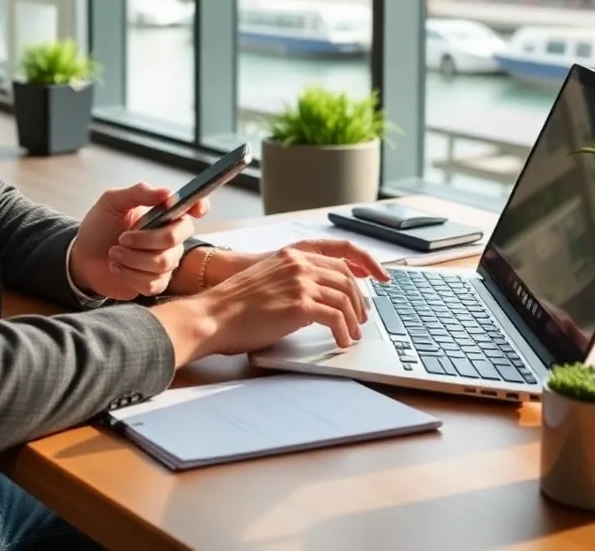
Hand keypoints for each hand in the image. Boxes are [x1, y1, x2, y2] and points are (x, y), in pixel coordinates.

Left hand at [69, 183, 209, 300]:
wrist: (82, 257)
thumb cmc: (99, 226)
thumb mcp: (113, 202)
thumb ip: (139, 193)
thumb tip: (168, 193)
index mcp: (165, 213)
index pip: (194, 207)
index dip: (200, 207)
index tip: (195, 210)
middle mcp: (171, 236)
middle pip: (176, 238)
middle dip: (145, 239)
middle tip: (122, 238)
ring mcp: (165, 261)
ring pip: (162, 262)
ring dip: (131, 258)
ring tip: (114, 253)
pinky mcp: (155, 283)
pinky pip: (153, 282)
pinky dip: (129, 275)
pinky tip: (117, 267)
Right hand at [152, 240, 389, 362]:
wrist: (214, 315)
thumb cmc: (235, 304)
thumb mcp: (269, 279)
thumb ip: (295, 280)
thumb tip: (320, 299)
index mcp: (293, 253)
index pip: (341, 253)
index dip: (366, 264)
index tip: (380, 275)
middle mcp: (299, 263)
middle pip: (347, 277)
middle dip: (360, 299)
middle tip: (362, 317)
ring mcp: (300, 282)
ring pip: (345, 297)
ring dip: (353, 319)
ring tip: (352, 334)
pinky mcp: (300, 304)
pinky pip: (336, 317)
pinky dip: (344, 331)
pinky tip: (342, 342)